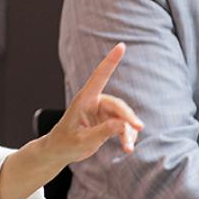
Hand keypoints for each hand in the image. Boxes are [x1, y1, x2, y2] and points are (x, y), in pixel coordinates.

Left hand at [46, 43, 142, 164]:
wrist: (59, 151)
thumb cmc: (65, 143)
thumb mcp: (82, 140)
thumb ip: (102, 132)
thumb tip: (123, 125)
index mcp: (84, 100)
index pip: (99, 77)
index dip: (111, 61)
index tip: (121, 46)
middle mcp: (94, 102)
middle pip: (118, 105)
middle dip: (128, 118)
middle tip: (139, 129)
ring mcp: (101, 112)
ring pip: (123, 118)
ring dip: (128, 132)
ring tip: (128, 149)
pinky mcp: (107, 122)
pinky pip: (123, 126)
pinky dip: (127, 136)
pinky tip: (128, 147)